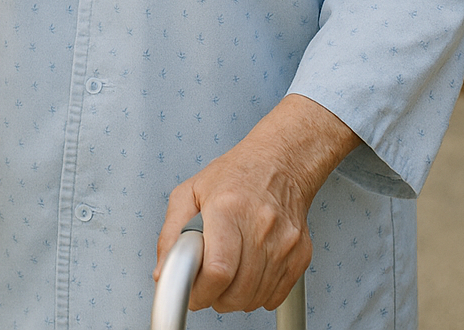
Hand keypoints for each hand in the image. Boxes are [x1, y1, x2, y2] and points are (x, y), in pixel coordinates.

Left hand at [155, 94, 358, 313]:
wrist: (279, 163)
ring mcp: (284, 243)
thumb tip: (163, 273)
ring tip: (227, 271)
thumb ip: (170, 234)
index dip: (200, 291)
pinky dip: (256, 294)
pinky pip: (274, 296)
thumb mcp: (189, 192)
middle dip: (214, 297)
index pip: (217, 270)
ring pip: (254, 299)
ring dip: (234, 297)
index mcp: (227, 208)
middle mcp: (259, 226)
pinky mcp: (299, 255)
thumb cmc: (235, 175)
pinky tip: (247, 272)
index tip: (192, 291)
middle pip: (236, 292)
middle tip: (206, 281)